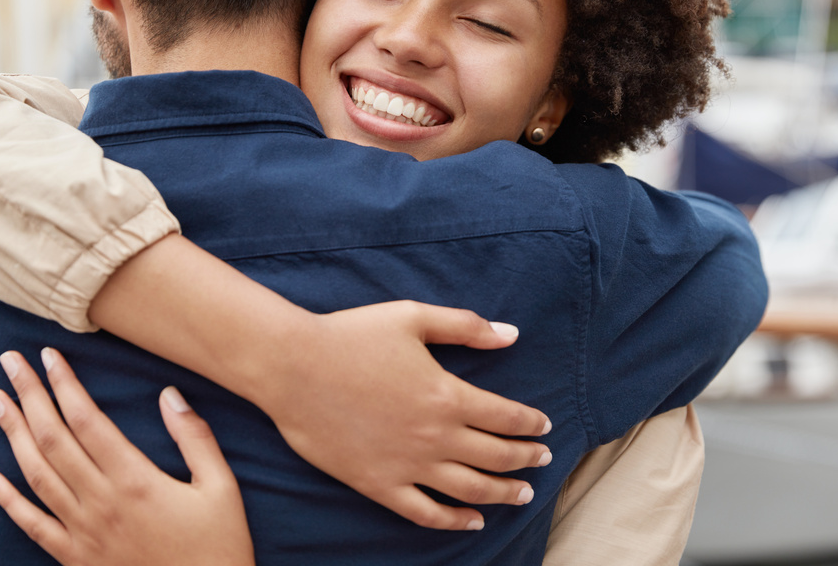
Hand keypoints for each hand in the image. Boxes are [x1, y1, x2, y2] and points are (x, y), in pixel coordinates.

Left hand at [0, 349, 253, 565]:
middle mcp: (101, 503)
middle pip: (54, 439)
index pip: (88, 421)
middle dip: (30, 396)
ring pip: (36, 475)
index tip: (49, 356)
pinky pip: (32, 525)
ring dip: (13, 434)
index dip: (66, 385)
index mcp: (136, 480)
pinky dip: (6, 499)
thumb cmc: (219, 547)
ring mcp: (83, 533)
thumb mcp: (222, 488)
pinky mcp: (75, 558)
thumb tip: (170, 395)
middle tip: (10, 362)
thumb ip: (196, 439)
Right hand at [253, 300, 552, 530]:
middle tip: (543, 460)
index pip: (506, 417)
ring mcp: (407, 465)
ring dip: (502, 493)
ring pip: (470, 490)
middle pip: (496, 457)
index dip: (531, 424)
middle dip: (526, 459)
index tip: (544, 427)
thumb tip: (511, 335)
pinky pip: (425, 512)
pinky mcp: (378, 484)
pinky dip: (454, 520)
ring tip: (522, 494)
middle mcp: (434, 436)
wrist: (293, 367)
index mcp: (447, 395)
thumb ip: (465, 326)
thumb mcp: (413, 318)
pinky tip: (473, 520)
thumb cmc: (352, 336)